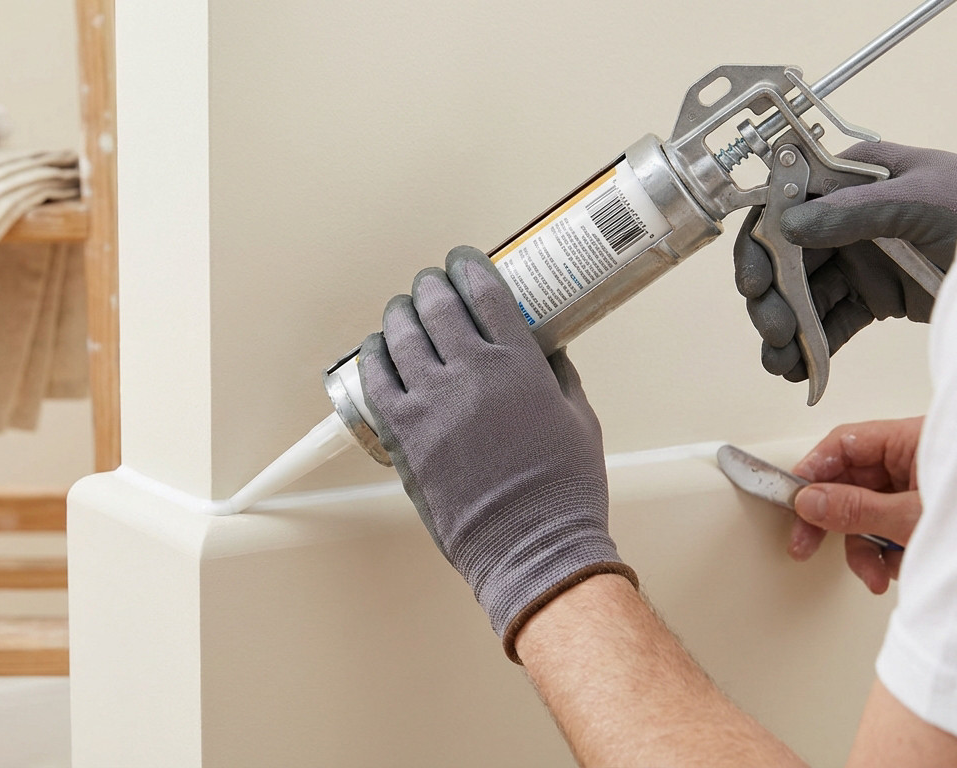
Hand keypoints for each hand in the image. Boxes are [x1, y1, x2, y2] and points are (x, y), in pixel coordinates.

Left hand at [358, 245, 635, 661]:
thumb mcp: (581, 420)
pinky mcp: (404, 434)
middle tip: (431, 283)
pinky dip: (375, 356)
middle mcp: (471, 375)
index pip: (486, 293)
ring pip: (401, 336)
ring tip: (403, 310)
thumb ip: (558, 376)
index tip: (464, 262)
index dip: (470, 268)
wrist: (529, 547)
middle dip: (432, 285)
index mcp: (519, 366)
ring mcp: (432, 404)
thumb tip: (545, 347)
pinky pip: (376, 380)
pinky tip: (379, 348)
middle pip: (438, 306)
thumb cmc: (562, 490)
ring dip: (400, 314)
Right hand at [733, 142, 956, 381]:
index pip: (784, 206)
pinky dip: (813, 347)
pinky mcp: (875, 297)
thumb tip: (790, 224)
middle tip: (775, 331)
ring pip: (801, 296)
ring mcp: (859, 260)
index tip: (754, 281)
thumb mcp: (921, 198)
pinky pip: (832, 323)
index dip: (760, 244)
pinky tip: (801, 368)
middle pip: (784, 258)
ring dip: (784, 329)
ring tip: (780, 362)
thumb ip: (855, 209)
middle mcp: (847, 219)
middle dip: (770, 297)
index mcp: (852, 181)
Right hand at [789, 417, 924, 593]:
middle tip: (806, 545)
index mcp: (912, 441)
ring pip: (869, 512)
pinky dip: (889, 553)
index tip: (790, 500)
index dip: (811, 472)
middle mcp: (915, 461)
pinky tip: (900, 567)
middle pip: (851, 483)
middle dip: (835, 523)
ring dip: (865, 549)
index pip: (843, 446)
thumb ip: (856, 509)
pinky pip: (890, 529)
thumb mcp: (913, 518)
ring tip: (877, 573)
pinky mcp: (929, 515)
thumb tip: (810, 501)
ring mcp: (922, 489)